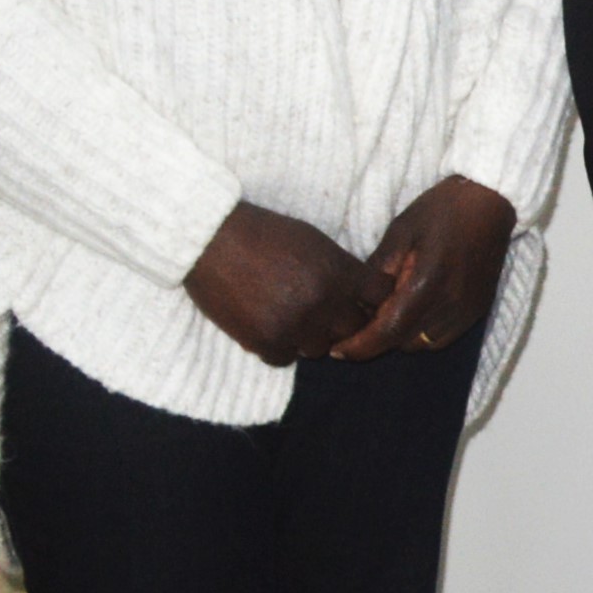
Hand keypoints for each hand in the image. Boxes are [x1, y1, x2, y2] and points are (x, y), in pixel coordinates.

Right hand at [184, 201, 388, 365]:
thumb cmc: (265, 234)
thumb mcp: (316, 241)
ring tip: (290, 315)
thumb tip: (366, 295)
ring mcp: (294, 325)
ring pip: (319, 348)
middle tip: (324, 311)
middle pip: (353, 328)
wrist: (212, 240)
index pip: (381, 297)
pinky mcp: (264, 342)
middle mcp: (323, 302)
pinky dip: (279, 346)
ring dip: (310, 336)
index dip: (373, 298)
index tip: (362, 298)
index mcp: (340, 273)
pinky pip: (285, 359)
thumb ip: (343, 269)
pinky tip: (269, 325)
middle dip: (342, 321)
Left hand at [332, 176, 516, 359]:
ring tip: (390, 315)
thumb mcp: (400, 231)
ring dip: (403, 337)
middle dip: (379, 338)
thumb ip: (379, 270)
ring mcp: (468, 309)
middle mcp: (451, 303)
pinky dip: (424, 334)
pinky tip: (416, 313)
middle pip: (404, 342)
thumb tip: (360, 302)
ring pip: (424, 344)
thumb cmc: (441, 210)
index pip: (388, 331)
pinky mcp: (479, 309)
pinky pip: (444, 337)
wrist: (491, 201)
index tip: (337, 352)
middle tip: (362, 322)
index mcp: (428, 282)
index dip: (360, 346)